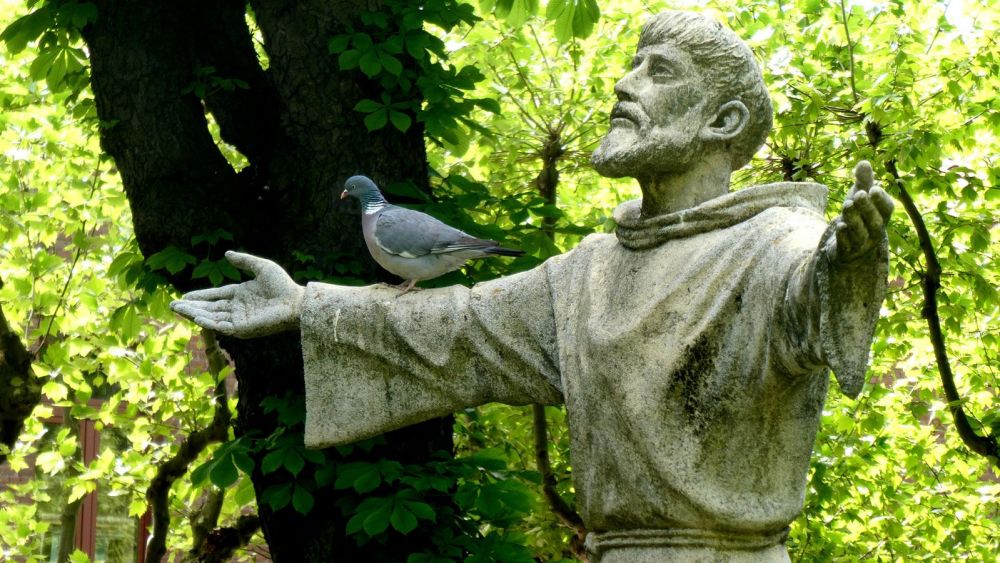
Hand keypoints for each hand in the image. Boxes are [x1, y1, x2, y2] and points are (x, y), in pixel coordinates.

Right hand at [170, 251, 303, 337]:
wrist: (295, 302)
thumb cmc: (283, 285)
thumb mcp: (261, 267)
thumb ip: (244, 261)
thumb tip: (227, 254)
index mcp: (241, 294)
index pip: (216, 296)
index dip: (200, 296)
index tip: (184, 296)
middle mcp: (238, 308)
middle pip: (210, 308)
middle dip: (191, 307)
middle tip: (173, 306)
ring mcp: (239, 319)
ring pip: (212, 317)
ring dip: (195, 314)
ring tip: (178, 310)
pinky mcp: (243, 329)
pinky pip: (221, 326)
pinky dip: (208, 323)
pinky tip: (196, 317)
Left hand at [832, 161, 893, 261]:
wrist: (848, 246)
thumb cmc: (858, 216)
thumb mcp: (859, 197)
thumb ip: (863, 181)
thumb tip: (863, 162)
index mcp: (882, 216)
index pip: (887, 209)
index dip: (881, 200)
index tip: (873, 188)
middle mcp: (875, 231)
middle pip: (875, 221)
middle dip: (867, 207)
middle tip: (859, 194)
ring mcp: (862, 243)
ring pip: (860, 232)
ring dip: (854, 219)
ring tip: (847, 205)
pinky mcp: (847, 251)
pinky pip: (847, 245)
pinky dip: (844, 236)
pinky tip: (840, 227)